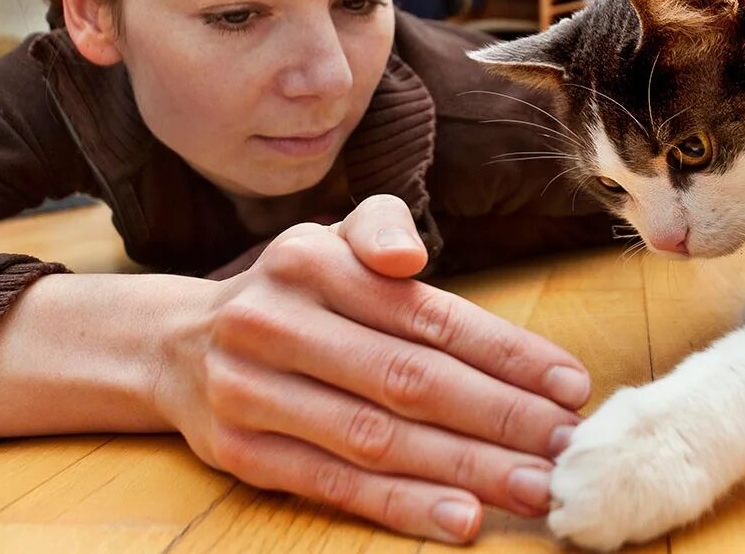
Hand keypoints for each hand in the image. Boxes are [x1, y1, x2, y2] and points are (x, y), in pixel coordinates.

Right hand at [153, 195, 589, 542]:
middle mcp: (274, 323)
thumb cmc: (290, 292)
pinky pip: (334, 485)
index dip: (504, 354)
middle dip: (499, 417)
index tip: (569, 385)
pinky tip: (462, 518)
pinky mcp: (243, 453)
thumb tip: (410, 256)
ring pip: (378, 438)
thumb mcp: (327, 239)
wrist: (175, 345)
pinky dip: (402, 506)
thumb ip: (379, 228)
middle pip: (408, 379)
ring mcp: (252, 392)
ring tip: (535, 486)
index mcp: (308, 262)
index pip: (426, 314)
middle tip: (566, 444)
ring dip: (466, 468)